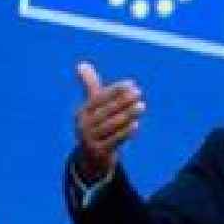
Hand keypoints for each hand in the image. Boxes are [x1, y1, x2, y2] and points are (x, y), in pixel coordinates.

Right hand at [74, 61, 144, 181]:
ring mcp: (90, 140)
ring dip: (128, 115)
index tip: (131, 84)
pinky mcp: (99, 152)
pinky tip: (136, 125)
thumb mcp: (92, 108)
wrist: (91, 159)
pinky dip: (125, 132)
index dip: (115, 90)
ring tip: (142, 106)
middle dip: (123, 101)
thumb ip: (90, 87)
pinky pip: (114, 141)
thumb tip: (81, 64)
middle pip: (106, 111)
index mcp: (82, 112)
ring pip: (111, 125)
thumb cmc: (96, 127)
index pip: (99, 98)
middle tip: (139, 93)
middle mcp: (83, 125)